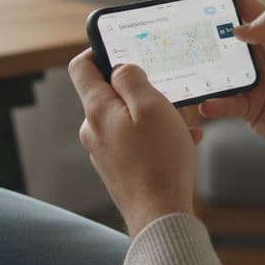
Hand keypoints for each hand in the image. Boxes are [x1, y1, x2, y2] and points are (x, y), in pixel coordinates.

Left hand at [69, 50, 202, 236]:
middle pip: (109, 92)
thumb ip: (132, 78)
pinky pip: (135, 141)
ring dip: (155, 115)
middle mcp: (94, 130)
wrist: (161, 217)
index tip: (123, 47)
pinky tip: (182, 144)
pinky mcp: (118, 168)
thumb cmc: (159, 161)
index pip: (81, 66)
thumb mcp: (152, 106)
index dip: (99, 50)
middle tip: (167, 92)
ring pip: (127, 118)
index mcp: (97, 110)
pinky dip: (156, 137)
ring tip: (182, 125)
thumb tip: (121, 66)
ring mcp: (104, 151)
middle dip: (140, 88)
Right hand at [191, 0, 264, 175]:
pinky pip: (224, 103)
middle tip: (178, 31)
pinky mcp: (248, 108)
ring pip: (217, 70)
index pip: (241, 6)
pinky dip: (213, 103)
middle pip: (222, 37)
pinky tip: (208, 103)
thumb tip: (237, 28)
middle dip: (199, 32)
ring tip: (185, 67)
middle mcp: (259, 54)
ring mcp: (252, 82)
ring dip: (201, 69)